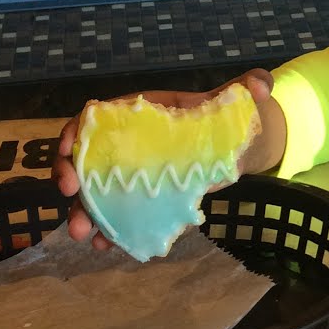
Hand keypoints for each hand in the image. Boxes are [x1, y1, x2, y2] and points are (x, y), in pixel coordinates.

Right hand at [52, 69, 287, 250]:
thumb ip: (251, 88)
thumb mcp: (241, 101)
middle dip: (71, 175)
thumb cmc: (233, 118)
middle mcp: (132, 142)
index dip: (77, 131)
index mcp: (146, 112)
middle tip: (69, 196)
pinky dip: (111, 228)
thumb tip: (260, 84)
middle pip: (88, 156)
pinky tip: (107, 245)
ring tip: (82, 233)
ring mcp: (137, 172)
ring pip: (99, 189)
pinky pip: (122, 211)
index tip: (68, 149)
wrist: (244, 146)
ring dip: (85, 211)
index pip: (99, 117)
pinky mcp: (149, 196)